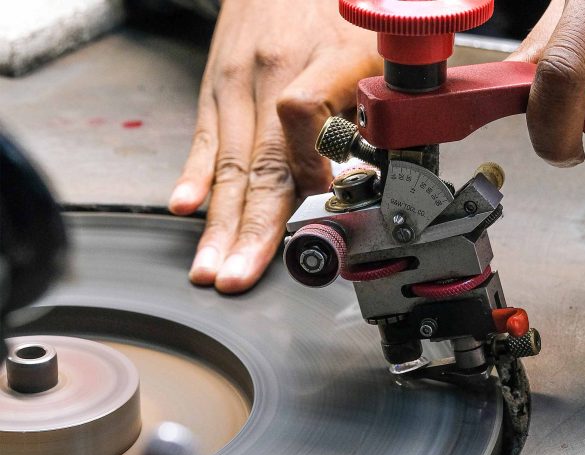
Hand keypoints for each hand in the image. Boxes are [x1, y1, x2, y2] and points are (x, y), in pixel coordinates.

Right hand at [169, 0, 380, 292]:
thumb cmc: (334, 9)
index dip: (307, 162)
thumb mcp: (374, 48)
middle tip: (236, 276)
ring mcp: (237, 82)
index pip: (302, 112)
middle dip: (249, 227)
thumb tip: (377, 174)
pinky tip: (185, 208)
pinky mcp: (216, 88)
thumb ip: (376, 109)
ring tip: (211, 267)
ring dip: (220, 222)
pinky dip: (195, 177)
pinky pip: (205, 139)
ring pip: (229, 163)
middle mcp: (273, 72)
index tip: (319, 197)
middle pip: (259, 160)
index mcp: (324, 58)